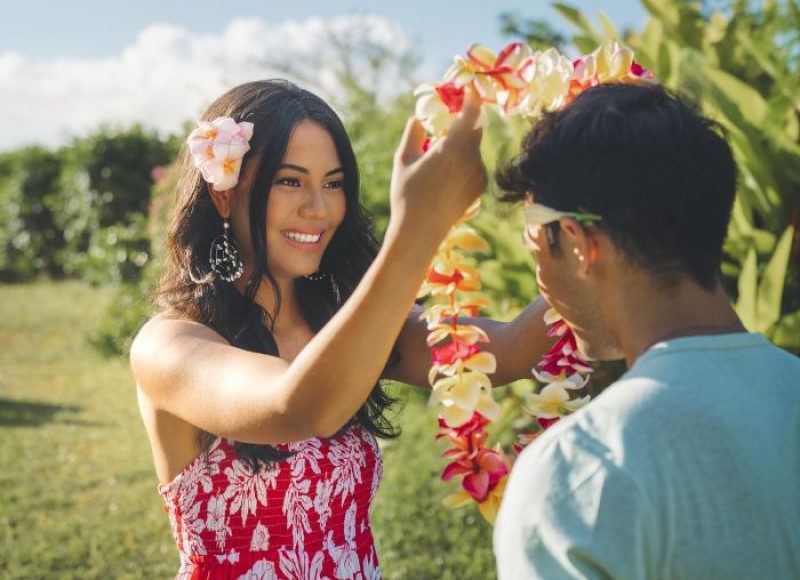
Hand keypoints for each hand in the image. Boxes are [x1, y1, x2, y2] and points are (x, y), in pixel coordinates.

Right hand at [389, 89, 486, 240]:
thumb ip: (414, 132)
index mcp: (453, 148)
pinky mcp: (480, 186)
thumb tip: (420, 117)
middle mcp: (471, 158)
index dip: (472, 97)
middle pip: (476, 127)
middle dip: (465, 121)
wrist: (420, 232)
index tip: (467, 89)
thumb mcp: (403, 159)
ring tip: (439, 160)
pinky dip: (464, 161)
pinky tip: (446, 177)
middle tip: (449, 121)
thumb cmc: (406, 195)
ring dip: (462, 144)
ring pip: (474, 147)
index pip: (472, 112)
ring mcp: (479, 173)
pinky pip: (475, 164)